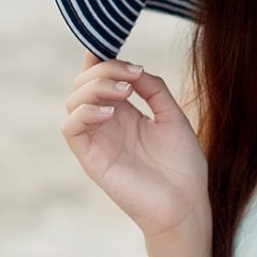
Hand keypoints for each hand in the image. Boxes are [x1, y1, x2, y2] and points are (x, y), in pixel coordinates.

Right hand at [61, 51, 209, 238]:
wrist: (186, 204)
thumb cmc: (183, 166)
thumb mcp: (173, 116)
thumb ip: (153, 89)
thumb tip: (134, 68)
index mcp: (126, 113)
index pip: (100, 78)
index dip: (102, 59)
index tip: (124, 52)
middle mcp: (107, 124)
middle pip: (84, 84)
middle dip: (104, 69)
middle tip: (132, 74)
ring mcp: (97, 140)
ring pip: (73, 101)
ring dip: (95, 87)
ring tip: (125, 93)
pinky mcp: (91, 158)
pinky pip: (70, 128)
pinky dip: (84, 112)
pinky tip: (110, 112)